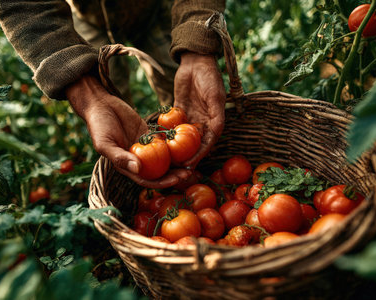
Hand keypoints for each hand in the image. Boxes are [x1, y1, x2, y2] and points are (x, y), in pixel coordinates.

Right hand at [66, 74, 190, 187]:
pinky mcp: (149, 134)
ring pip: (164, 158)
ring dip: (177, 161)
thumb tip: (138, 170)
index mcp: (127, 166)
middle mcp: (138, 159)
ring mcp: (144, 147)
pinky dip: (175, 143)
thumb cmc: (98, 126)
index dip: (162, 183)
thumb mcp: (105, 143)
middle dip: (174, 174)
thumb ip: (120, 157)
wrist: (100, 104)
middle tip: (189, 173)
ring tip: (192, 160)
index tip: (176, 181)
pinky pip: (164, 140)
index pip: (147, 180)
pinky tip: (188, 142)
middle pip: (159, 171)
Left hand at [174, 52, 225, 166]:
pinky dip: (167, 133)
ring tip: (166, 159)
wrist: (196, 61)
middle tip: (176, 167)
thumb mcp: (215, 97)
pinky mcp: (179, 110)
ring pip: (183, 137)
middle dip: (187, 156)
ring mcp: (190, 116)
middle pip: (195, 144)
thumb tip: (217, 133)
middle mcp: (202, 122)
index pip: (207, 143)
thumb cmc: (209, 78)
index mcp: (214, 121)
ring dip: (176, 148)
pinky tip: (158, 142)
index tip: (190, 165)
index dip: (200, 155)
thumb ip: (217, 115)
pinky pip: (172, 124)